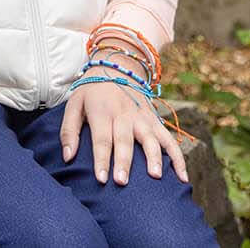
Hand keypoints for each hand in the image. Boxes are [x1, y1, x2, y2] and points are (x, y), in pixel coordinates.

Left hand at [60, 79, 187, 185]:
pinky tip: (182, 176)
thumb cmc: (91, 92)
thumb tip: (68, 158)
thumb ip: (69, 131)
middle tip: (122, 182)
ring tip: (155, 176)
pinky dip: (178, 157)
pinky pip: (169, 140)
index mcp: (102, 111)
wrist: (117, 67)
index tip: (102, 179)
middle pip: (124, 140)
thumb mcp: (73, 105)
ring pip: (151, 138)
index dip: (101, 159)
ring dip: (154, 157)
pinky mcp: (155, 120)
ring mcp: (142, 117)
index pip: (101, 138)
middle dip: (124, 162)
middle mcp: (124, 114)